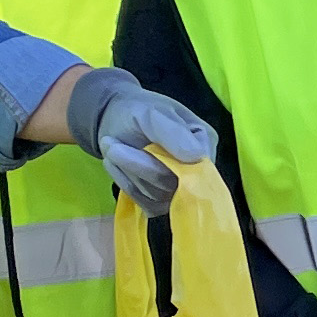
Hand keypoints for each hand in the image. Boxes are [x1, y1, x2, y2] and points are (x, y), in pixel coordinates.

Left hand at [64, 65, 216, 214]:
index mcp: (204, 141)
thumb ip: (173, 132)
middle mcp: (198, 168)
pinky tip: (118, 166)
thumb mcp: (151, 113)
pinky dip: (126, 185)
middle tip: (112, 146)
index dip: (164, 163)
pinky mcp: (162, 202)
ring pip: (156, 196)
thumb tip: (197, 157)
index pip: (196, 167)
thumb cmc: (135, 111)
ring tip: (113, 149)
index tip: (135, 146)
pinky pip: (147, 205)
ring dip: (128, 173)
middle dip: (137, 166)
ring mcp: (181, 189)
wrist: (113, 120)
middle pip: (172, 184)